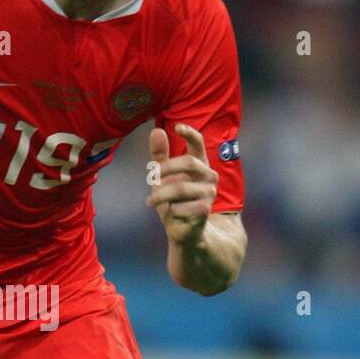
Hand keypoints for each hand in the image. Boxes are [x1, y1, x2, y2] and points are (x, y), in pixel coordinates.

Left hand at [146, 123, 217, 247]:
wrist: (184, 231)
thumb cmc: (173, 201)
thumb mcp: (162, 178)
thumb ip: (159, 156)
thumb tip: (156, 131)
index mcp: (199, 164)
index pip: (198, 143)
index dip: (190, 133)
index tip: (177, 127)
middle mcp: (209, 175)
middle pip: (188, 162)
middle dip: (165, 169)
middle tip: (150, 178)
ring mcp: (210, 192)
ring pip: (180, 187)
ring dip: (161, 195)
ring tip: (151, 201)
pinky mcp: (206, 209)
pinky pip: (181, 205)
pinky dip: (170, 210)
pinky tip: (171, 213)